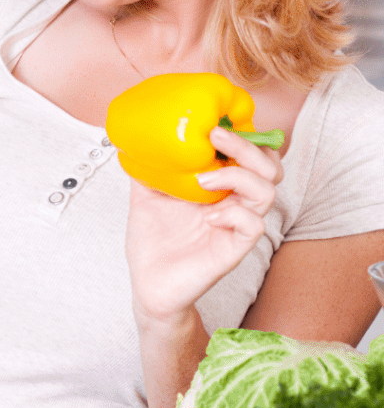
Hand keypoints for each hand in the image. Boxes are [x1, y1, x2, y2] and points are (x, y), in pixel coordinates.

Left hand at [126, 124, 282, 325]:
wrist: (148, 284)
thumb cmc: (153, 240)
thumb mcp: (146, 194)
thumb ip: (149, 166)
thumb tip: (138, 135)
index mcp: (219, 187)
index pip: (250, 154)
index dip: (244, 135)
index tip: (215, 122)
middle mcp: (234, 203)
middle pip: (269, 167)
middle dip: (247, 147)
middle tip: (216, 136)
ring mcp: (236, 226)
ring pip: (267, 192)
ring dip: (238, 176)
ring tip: (204, 179)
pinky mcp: (234, 249)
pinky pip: (254, 225)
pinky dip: (234, 214)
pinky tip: (209, 217)